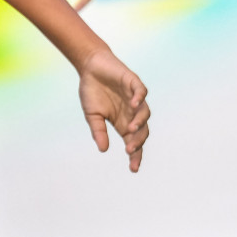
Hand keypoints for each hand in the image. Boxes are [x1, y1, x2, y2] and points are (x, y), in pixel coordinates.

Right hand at [76, 46, 150, 172]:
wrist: (91, 68)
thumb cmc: (92, 92)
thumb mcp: (92, 116)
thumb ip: (99, 131)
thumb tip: (103, 149)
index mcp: (122, 122)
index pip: (133, 141)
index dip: (135, 155)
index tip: (134, 169)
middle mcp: (132, 112)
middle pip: (142, 130)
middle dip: (138, 142)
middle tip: (130, 150)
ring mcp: (134, 97)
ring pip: (145, 112)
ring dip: (140, 122)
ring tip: (131, 129)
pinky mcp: (133, 82)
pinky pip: (141, 91)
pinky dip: (139, 98)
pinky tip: (134, 104)